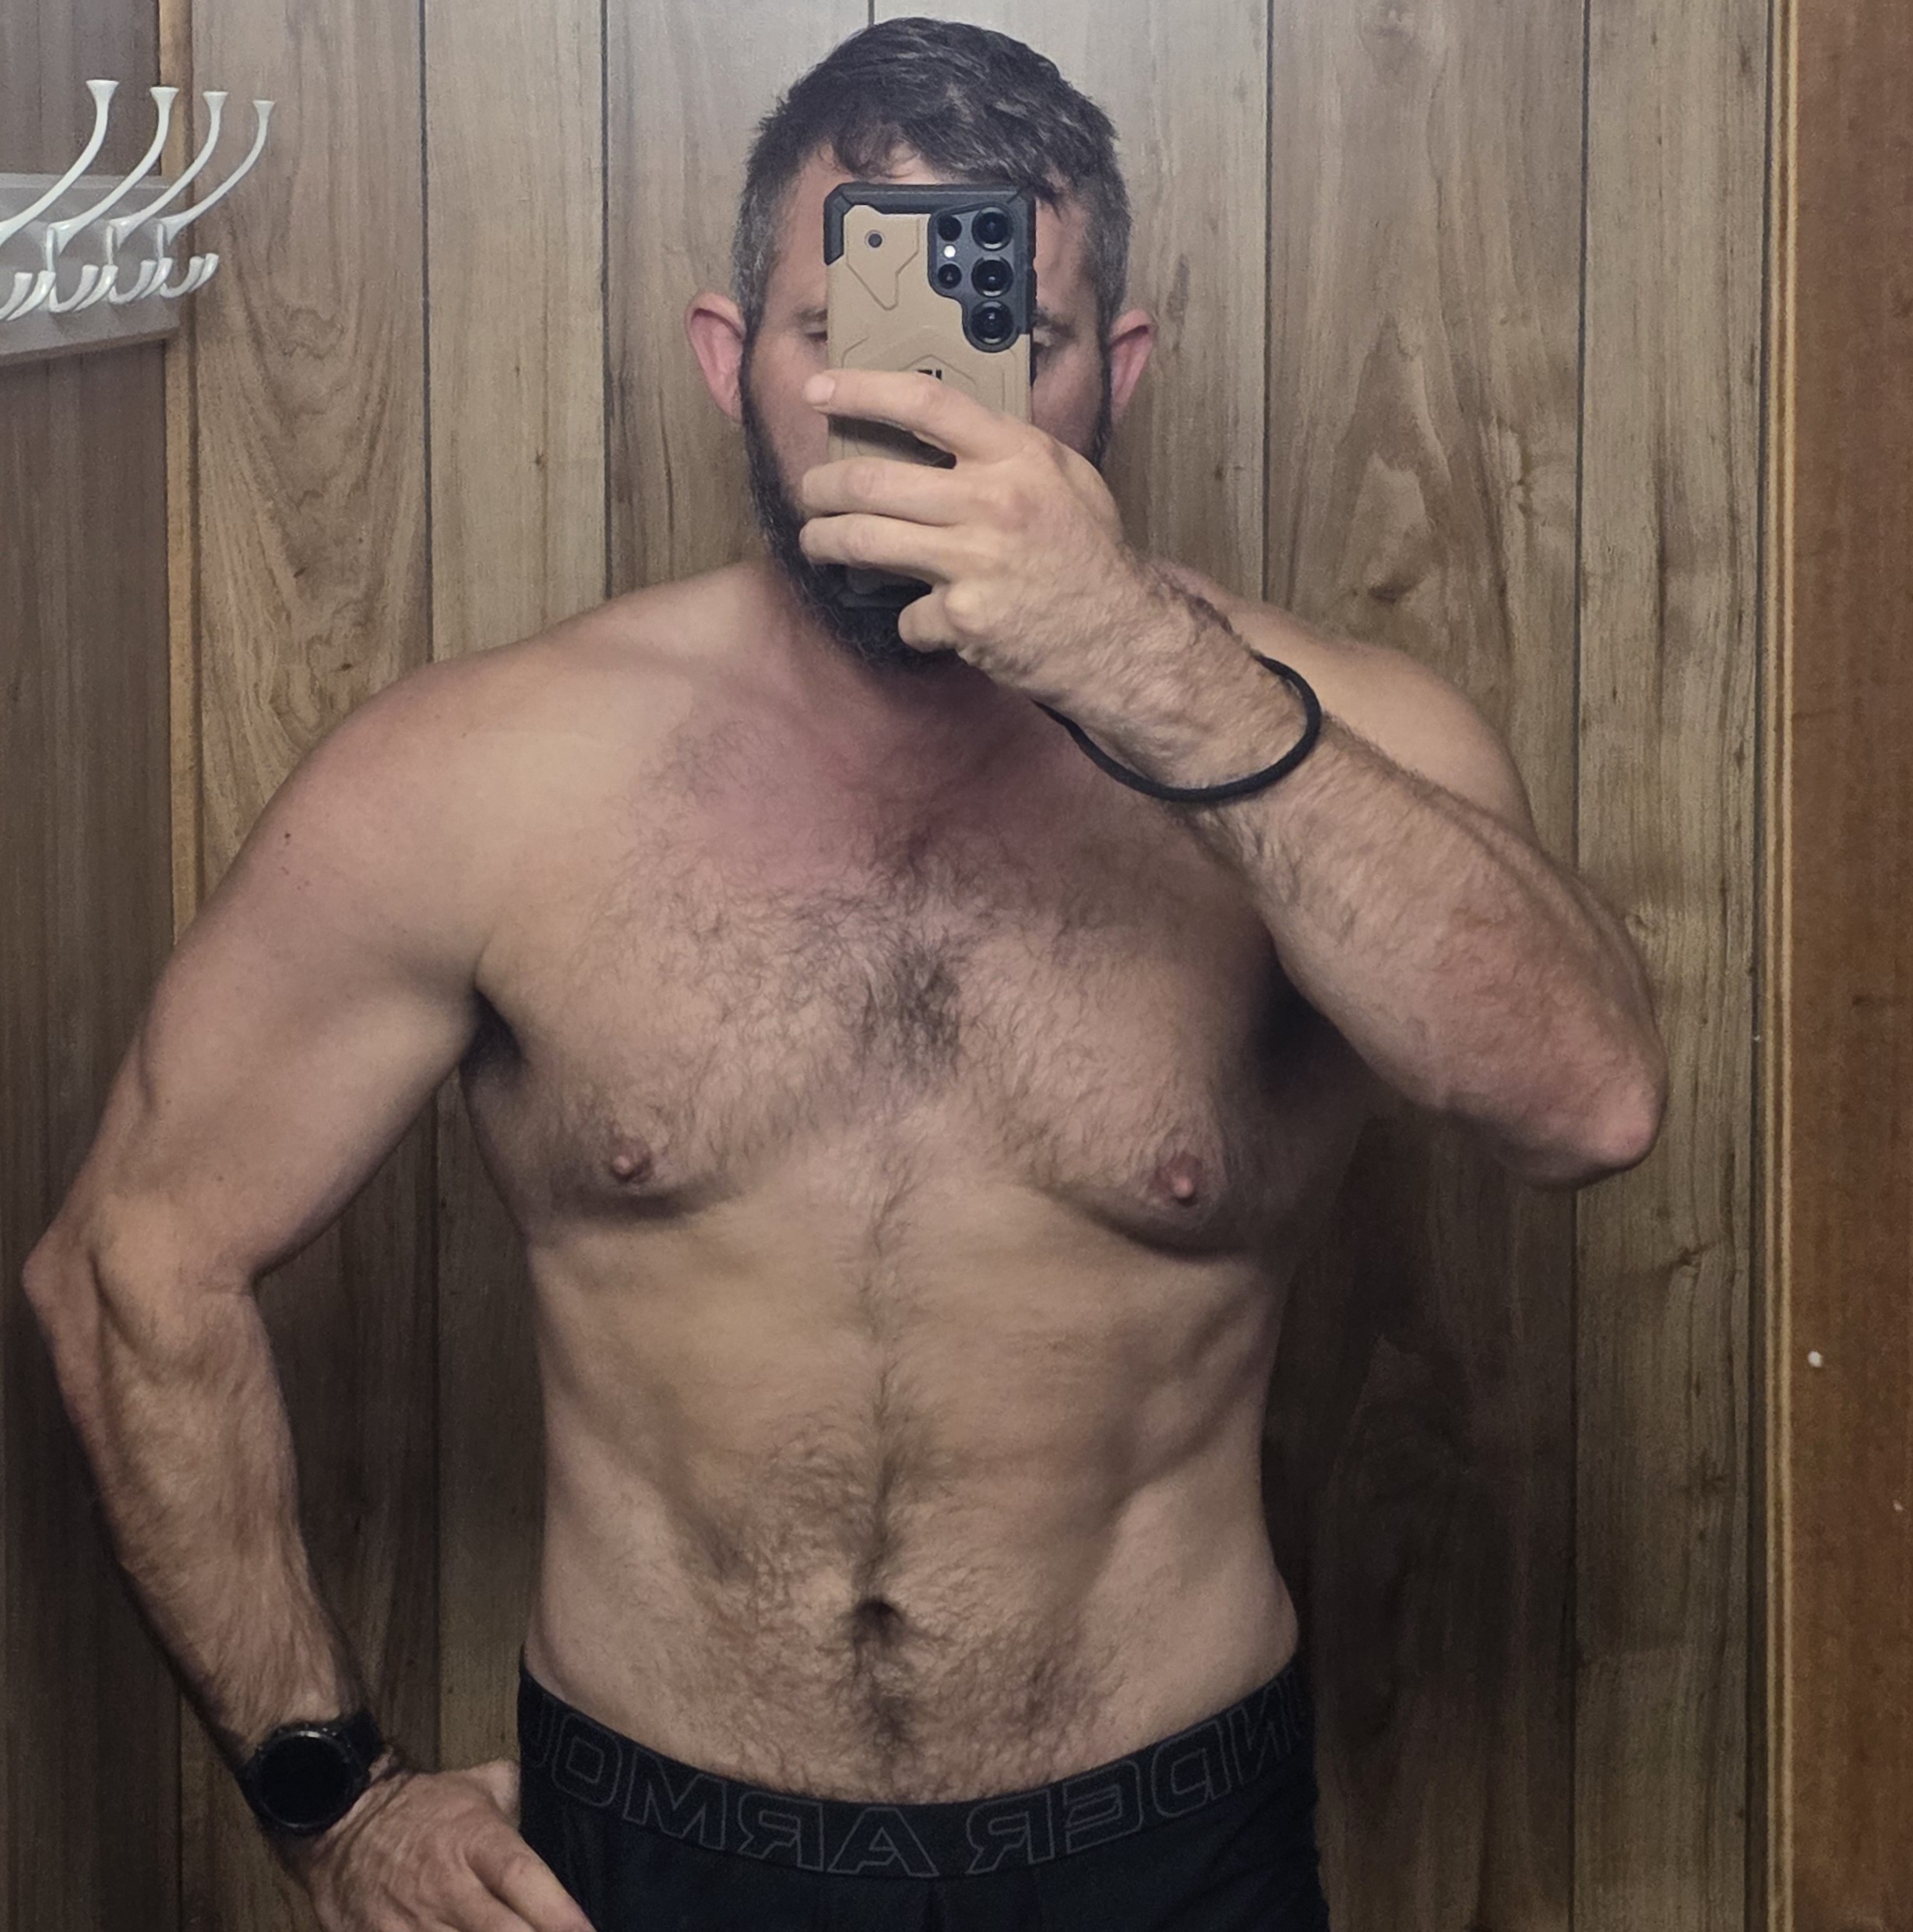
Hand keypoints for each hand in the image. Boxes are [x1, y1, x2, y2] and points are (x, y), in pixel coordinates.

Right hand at [283, 1759, 592, 1931]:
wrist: (343, 1820)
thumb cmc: (425, 1807)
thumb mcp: (480, 1786)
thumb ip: (525, 1796)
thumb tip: (572, 1799)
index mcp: (476, 1840)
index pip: (523, 1876)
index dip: (557, 1911)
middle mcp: (448, 1886)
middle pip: (500, 1930)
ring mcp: (413, 1924)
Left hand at [796, 367, 1174, 724]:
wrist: (1123, 640)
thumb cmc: (1092, 558)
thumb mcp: (1069, 481)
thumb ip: (1012, 452)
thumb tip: (946, 431)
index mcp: (1018, 455)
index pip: (925, 403)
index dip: (862, 391)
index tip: (819, 389)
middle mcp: (993, 501)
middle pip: (873, 480)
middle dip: (824, 486)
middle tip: (812, 492)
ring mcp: (976, 561)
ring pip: (866, 542)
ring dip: (827, 542)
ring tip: (818, 542)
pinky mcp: (964, 618)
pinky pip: (908, 615)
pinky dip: (912, 622)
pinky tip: (932, 622)